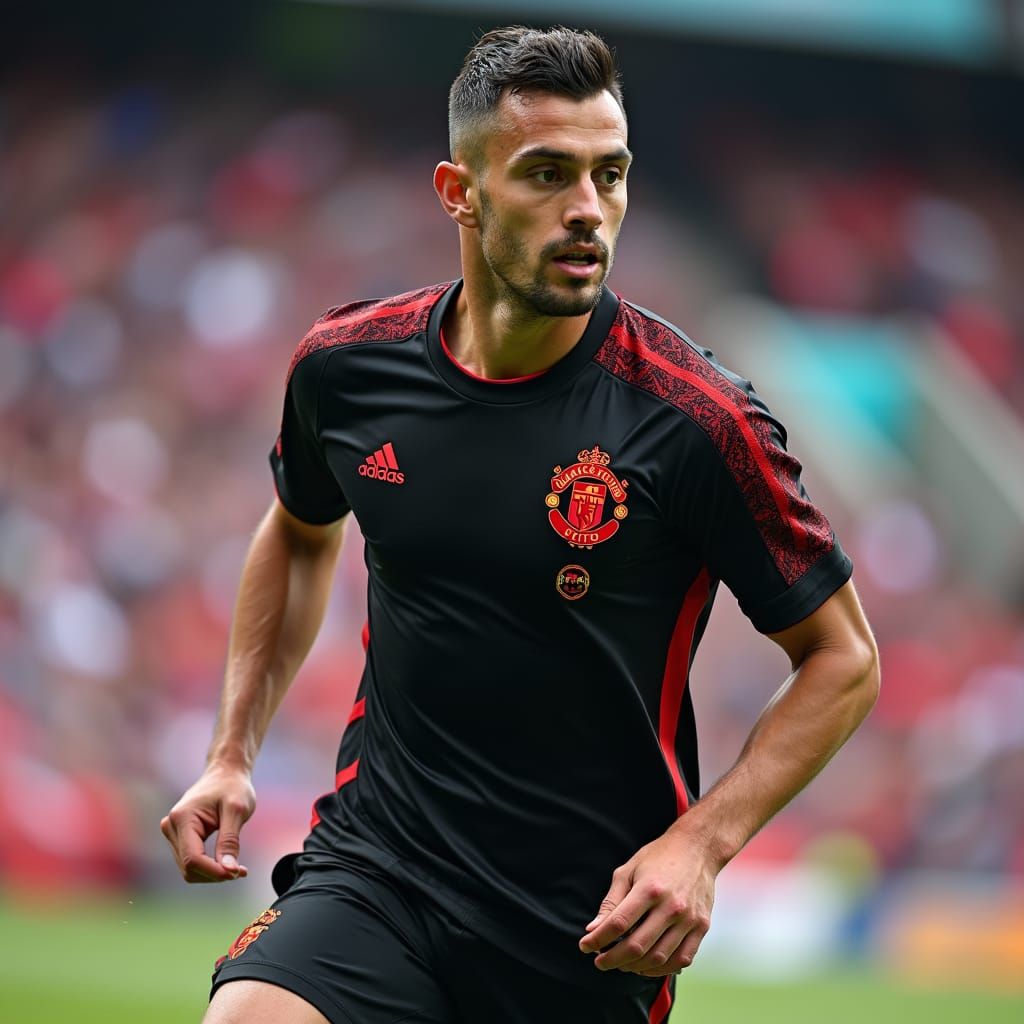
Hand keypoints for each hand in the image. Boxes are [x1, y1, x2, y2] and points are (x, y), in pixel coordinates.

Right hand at [160, 764, 255, 882]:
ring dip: (212, 872)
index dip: (214, 871)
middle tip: (242, 870)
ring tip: (238, 867)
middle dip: (215, 873)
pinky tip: (228, 862)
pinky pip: (191, 862)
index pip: (193, 858)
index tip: (238, 873)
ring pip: (189, 869)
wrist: (226, 773)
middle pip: (189, 867)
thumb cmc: (233, 787)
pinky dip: (209, 867)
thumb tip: (228, 870)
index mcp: (182, 818)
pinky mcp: (179, 838)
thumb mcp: (237, 811)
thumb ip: (230, 841)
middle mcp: (171, 826)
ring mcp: (172, 833)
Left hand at [578, 824, 717, 976]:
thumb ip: (611, 902)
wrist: (698, 848)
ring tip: (621, 964)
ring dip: (635, 967)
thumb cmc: (658, 857)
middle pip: (637, 945)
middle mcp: (671, 906)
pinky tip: (646, 965)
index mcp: (649, 888)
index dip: (598, 939)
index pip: (618, 924)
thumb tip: (593, 930)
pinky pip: (682, 959)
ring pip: (658, 958)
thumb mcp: (628, 870)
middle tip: (600, 961)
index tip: (585, 946)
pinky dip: (662, 969)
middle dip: (612, 959)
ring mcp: (689, 919)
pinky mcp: (702, 926)